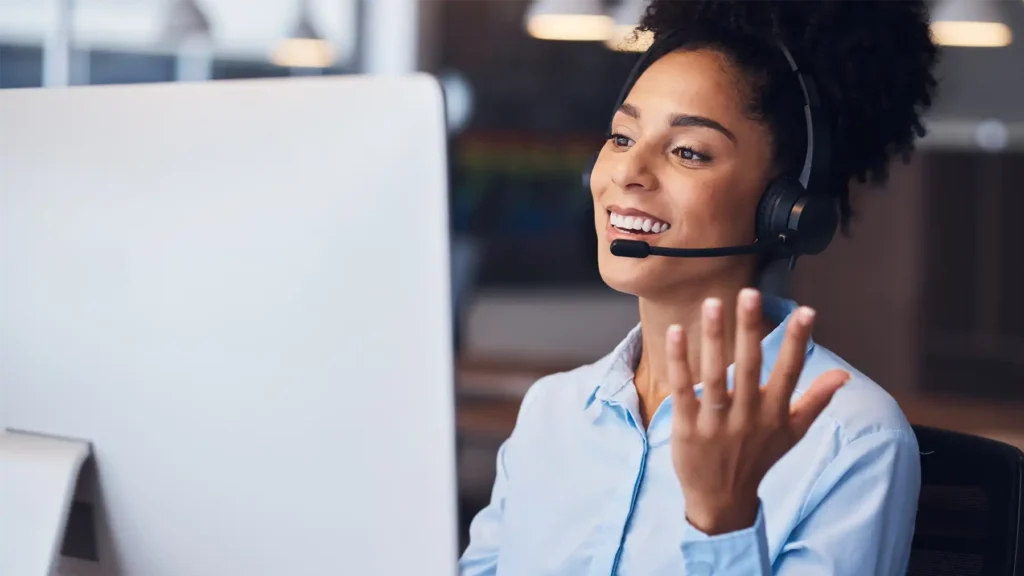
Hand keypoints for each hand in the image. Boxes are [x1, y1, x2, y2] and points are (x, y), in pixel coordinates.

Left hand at [667, 288, 849, 534]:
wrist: (721, 500)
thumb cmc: (757, 459)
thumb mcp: (792, 433)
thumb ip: (816, 401)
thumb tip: (843, 374)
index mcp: (774, 415)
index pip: (790, 373)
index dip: (798, 342)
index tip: (806, 311)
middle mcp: (747, 417)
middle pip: (749, 367)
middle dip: (751, 330)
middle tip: (749, 293)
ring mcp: (715, 422)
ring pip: (714, 375)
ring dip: (714, 338)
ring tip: (713, 303)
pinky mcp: (687, 426)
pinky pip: (683, 389)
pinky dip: (680, 361)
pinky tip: (676, 331)